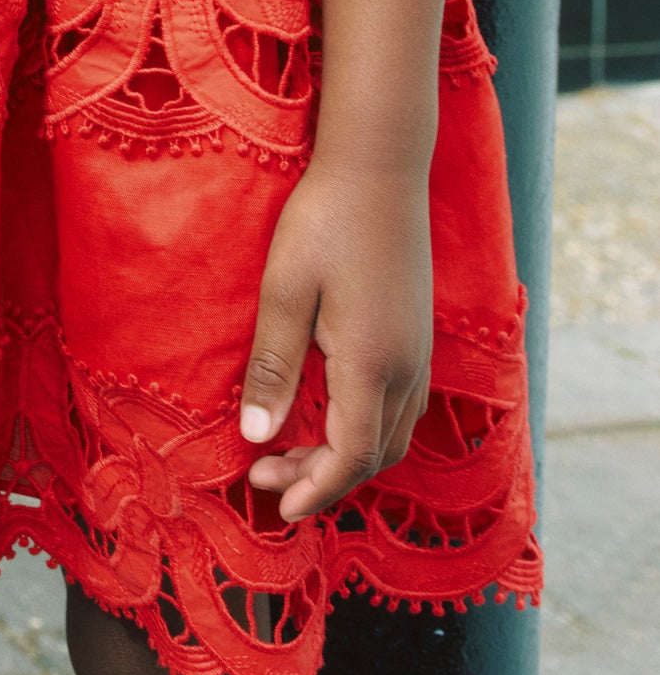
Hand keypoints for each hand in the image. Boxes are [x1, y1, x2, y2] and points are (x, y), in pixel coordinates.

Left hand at [241, 159, 432, 522]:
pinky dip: (363, 429)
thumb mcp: (284, 289)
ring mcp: (418, 352)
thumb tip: (256, 435)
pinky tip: (327, 413)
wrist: (379, 167)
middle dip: (322, 480)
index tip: (277, 507)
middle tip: (264, 477)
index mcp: (373, 364)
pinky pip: (397, 407)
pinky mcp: (417, 335)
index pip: (351, 457)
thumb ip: (273, 366)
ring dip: (344, 456)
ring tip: (289, 453)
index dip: (315, 490)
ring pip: (390, 435)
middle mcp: (407, 369)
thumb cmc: (324, 221)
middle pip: (373, 456)